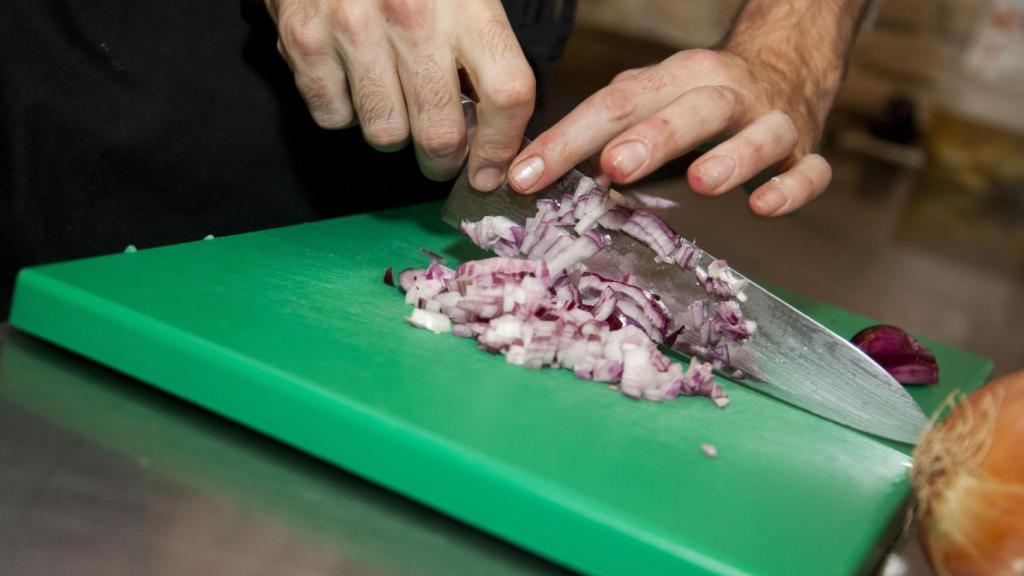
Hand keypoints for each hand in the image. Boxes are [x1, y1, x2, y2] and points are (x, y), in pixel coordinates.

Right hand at [267, 0, 535, 188]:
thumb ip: (484, 47)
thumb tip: (500, 127)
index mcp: (466, 2)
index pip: (506, 94)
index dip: (502, 146)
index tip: (492, 170)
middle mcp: (413, 17)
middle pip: (440, 133)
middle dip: (443, 159)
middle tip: (441, 155)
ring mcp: (353, 29)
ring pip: (385, 135)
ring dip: (392, 131)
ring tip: (391, 99)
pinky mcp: (305, 40)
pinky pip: (332, 116)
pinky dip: (343, 111)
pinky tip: (349, 77)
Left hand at [507, 48, 833, 216]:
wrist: (786, 65)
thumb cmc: (698, 100)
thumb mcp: (650, 100)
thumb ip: (604, 131)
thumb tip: (534, 172)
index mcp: (676, 79)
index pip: (614, 105)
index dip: (567, 141)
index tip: (524, 176)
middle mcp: (725, 93)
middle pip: (691, 109)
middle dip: (652, 138)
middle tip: (613, 167)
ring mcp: (771, 121)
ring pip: (758, 134)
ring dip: (731, 157)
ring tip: (700, 182)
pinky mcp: (804, 152)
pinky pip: (810, 170)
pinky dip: (792, 188)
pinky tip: (765, 207)